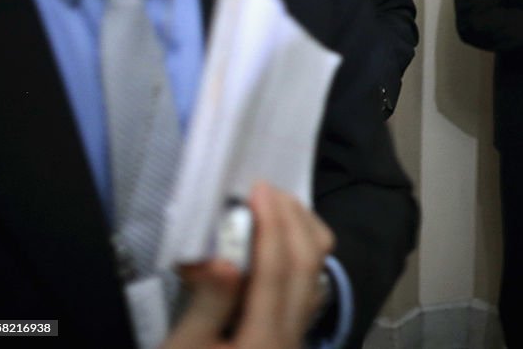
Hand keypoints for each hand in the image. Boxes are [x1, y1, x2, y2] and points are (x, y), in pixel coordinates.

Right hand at [163, 182, 334, 348]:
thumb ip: (207, 303)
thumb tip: (222, 258)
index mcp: (264, 342)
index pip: (277, 270)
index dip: (271, 226)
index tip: (258, 191)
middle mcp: (290, 338)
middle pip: (307, 266)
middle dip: (292, 220)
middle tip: (267, 188)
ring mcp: (296, 338)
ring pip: (316, 274)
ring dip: (302, 233)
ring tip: (277, 204)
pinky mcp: (292, 337)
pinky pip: (309, 285)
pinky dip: (302, 252)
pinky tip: (281, 238)